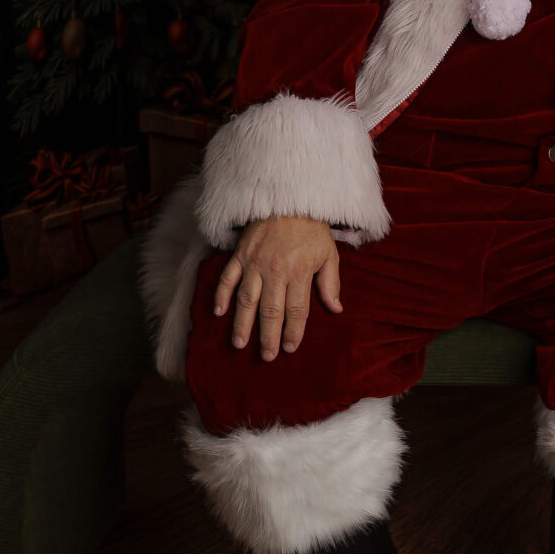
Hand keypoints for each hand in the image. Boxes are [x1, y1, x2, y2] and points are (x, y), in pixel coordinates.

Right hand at [213, 215, 341, 361]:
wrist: (290, 197)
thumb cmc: (312, 228)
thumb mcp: (329, 253)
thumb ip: (331, 283)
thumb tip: (336, 309)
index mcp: (299, 272)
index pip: (296, 311)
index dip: (293, 332)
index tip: (289, 348)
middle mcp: (275, 270)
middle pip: (270, 311)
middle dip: (268, 337)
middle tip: (266, 357)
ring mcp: (254, 263)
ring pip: (246, 300)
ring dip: (242, 324)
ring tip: (239, 344)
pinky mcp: (240, 254)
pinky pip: (228, 278)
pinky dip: (221, 296)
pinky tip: (219, 313)